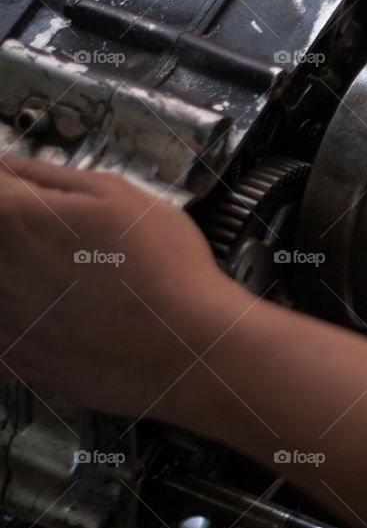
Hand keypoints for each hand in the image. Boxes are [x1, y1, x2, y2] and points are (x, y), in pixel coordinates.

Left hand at [0, 156, 255, 418]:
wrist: (187, 351)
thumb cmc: (164, 268)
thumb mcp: (119, 195)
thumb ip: (52, 176)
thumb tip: (9, 168)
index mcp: (12, 216)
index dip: (14, 185)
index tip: (35, 192)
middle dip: (21, 228)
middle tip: (71, 240)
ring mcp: (1, 318)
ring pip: (2, 283)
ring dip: (24, 273)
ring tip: (76, 279)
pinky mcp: (15, 359)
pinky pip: (6, 326)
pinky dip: (26, 315)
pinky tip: (69, 313)